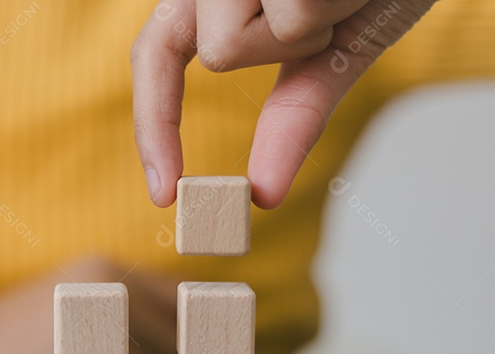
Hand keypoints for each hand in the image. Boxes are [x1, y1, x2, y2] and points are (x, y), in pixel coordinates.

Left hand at [131, 0, 434, 208]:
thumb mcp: (336, 52)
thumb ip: (296, 115)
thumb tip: (264, 192)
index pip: (157, 54)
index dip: (155, 125)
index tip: (164, 194)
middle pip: (221, 51)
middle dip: (284, 48)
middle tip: (332, 11)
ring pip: (259, 30)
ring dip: (317, 22)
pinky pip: (294, 15)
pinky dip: (339, 5)